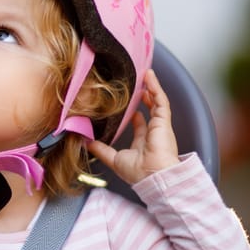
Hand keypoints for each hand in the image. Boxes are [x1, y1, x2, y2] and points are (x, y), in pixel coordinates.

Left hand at [86, 69, 179, 184]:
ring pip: (156, 102)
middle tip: (136, 85)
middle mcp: (152, 133)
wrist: (153, 176)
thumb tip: (85, 142)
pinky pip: (161, 100)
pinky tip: (149, 76)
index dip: (134, 116)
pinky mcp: (164, 120)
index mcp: (142, 143)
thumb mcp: (113, 159)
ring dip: (151, 88)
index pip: (139, 126)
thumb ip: (100, 149)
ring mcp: (159, 126)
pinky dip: (156, 87)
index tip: (126, 107)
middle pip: (149, 110)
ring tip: (144, 74)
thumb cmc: (138, 173)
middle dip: (143, 97)